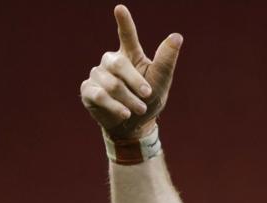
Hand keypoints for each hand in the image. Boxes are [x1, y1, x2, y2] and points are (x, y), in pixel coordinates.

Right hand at [80, 5, 181, 138]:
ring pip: (111, 84)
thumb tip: (177, 36)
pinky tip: (125, 113)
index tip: (120, 8)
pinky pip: (100, 96)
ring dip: (129, 99)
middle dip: (135, 81)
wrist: (134, 126)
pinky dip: (115, 106)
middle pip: (118, 63)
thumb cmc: (149, 101)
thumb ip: (166, 60)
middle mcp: (111, 62)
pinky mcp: (88, 90)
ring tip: (139, 109)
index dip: (124, 22)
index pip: (127, 36)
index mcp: (130, 55)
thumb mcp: (161, 82)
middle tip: (148, 95)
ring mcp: (98, 75)